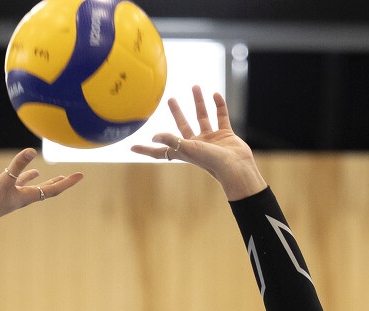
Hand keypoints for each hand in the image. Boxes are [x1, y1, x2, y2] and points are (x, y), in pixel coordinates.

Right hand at [0, 148, 83, 246]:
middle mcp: (16, 193)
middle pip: (40, 188)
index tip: (81, 175)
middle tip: (65, 177)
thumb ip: (18, 166)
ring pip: (18, 181)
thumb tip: (32, 151)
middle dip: (53, 183)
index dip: (67, 182)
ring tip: (38, 171)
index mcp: (25, 196)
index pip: (52, 189)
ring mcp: (2, 190)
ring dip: (28, 176)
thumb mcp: (5, 180)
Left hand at [131, 85, 265, 199]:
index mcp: (183, 151)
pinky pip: (221, 116)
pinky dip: (219, 106)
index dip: (146, 150)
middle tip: (170, 99)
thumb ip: (171, 140)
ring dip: (199, 102)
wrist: (237, 167)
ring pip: (203, 117)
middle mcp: (196, 145)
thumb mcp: (188, 149)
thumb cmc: (211, 161)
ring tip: (195, 86)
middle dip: (177, 113)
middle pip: (182, 126)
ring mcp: (211, 140)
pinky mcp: (225, 135)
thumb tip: (152, 136)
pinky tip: (215, 94)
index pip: (160, 151)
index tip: (131, 147)